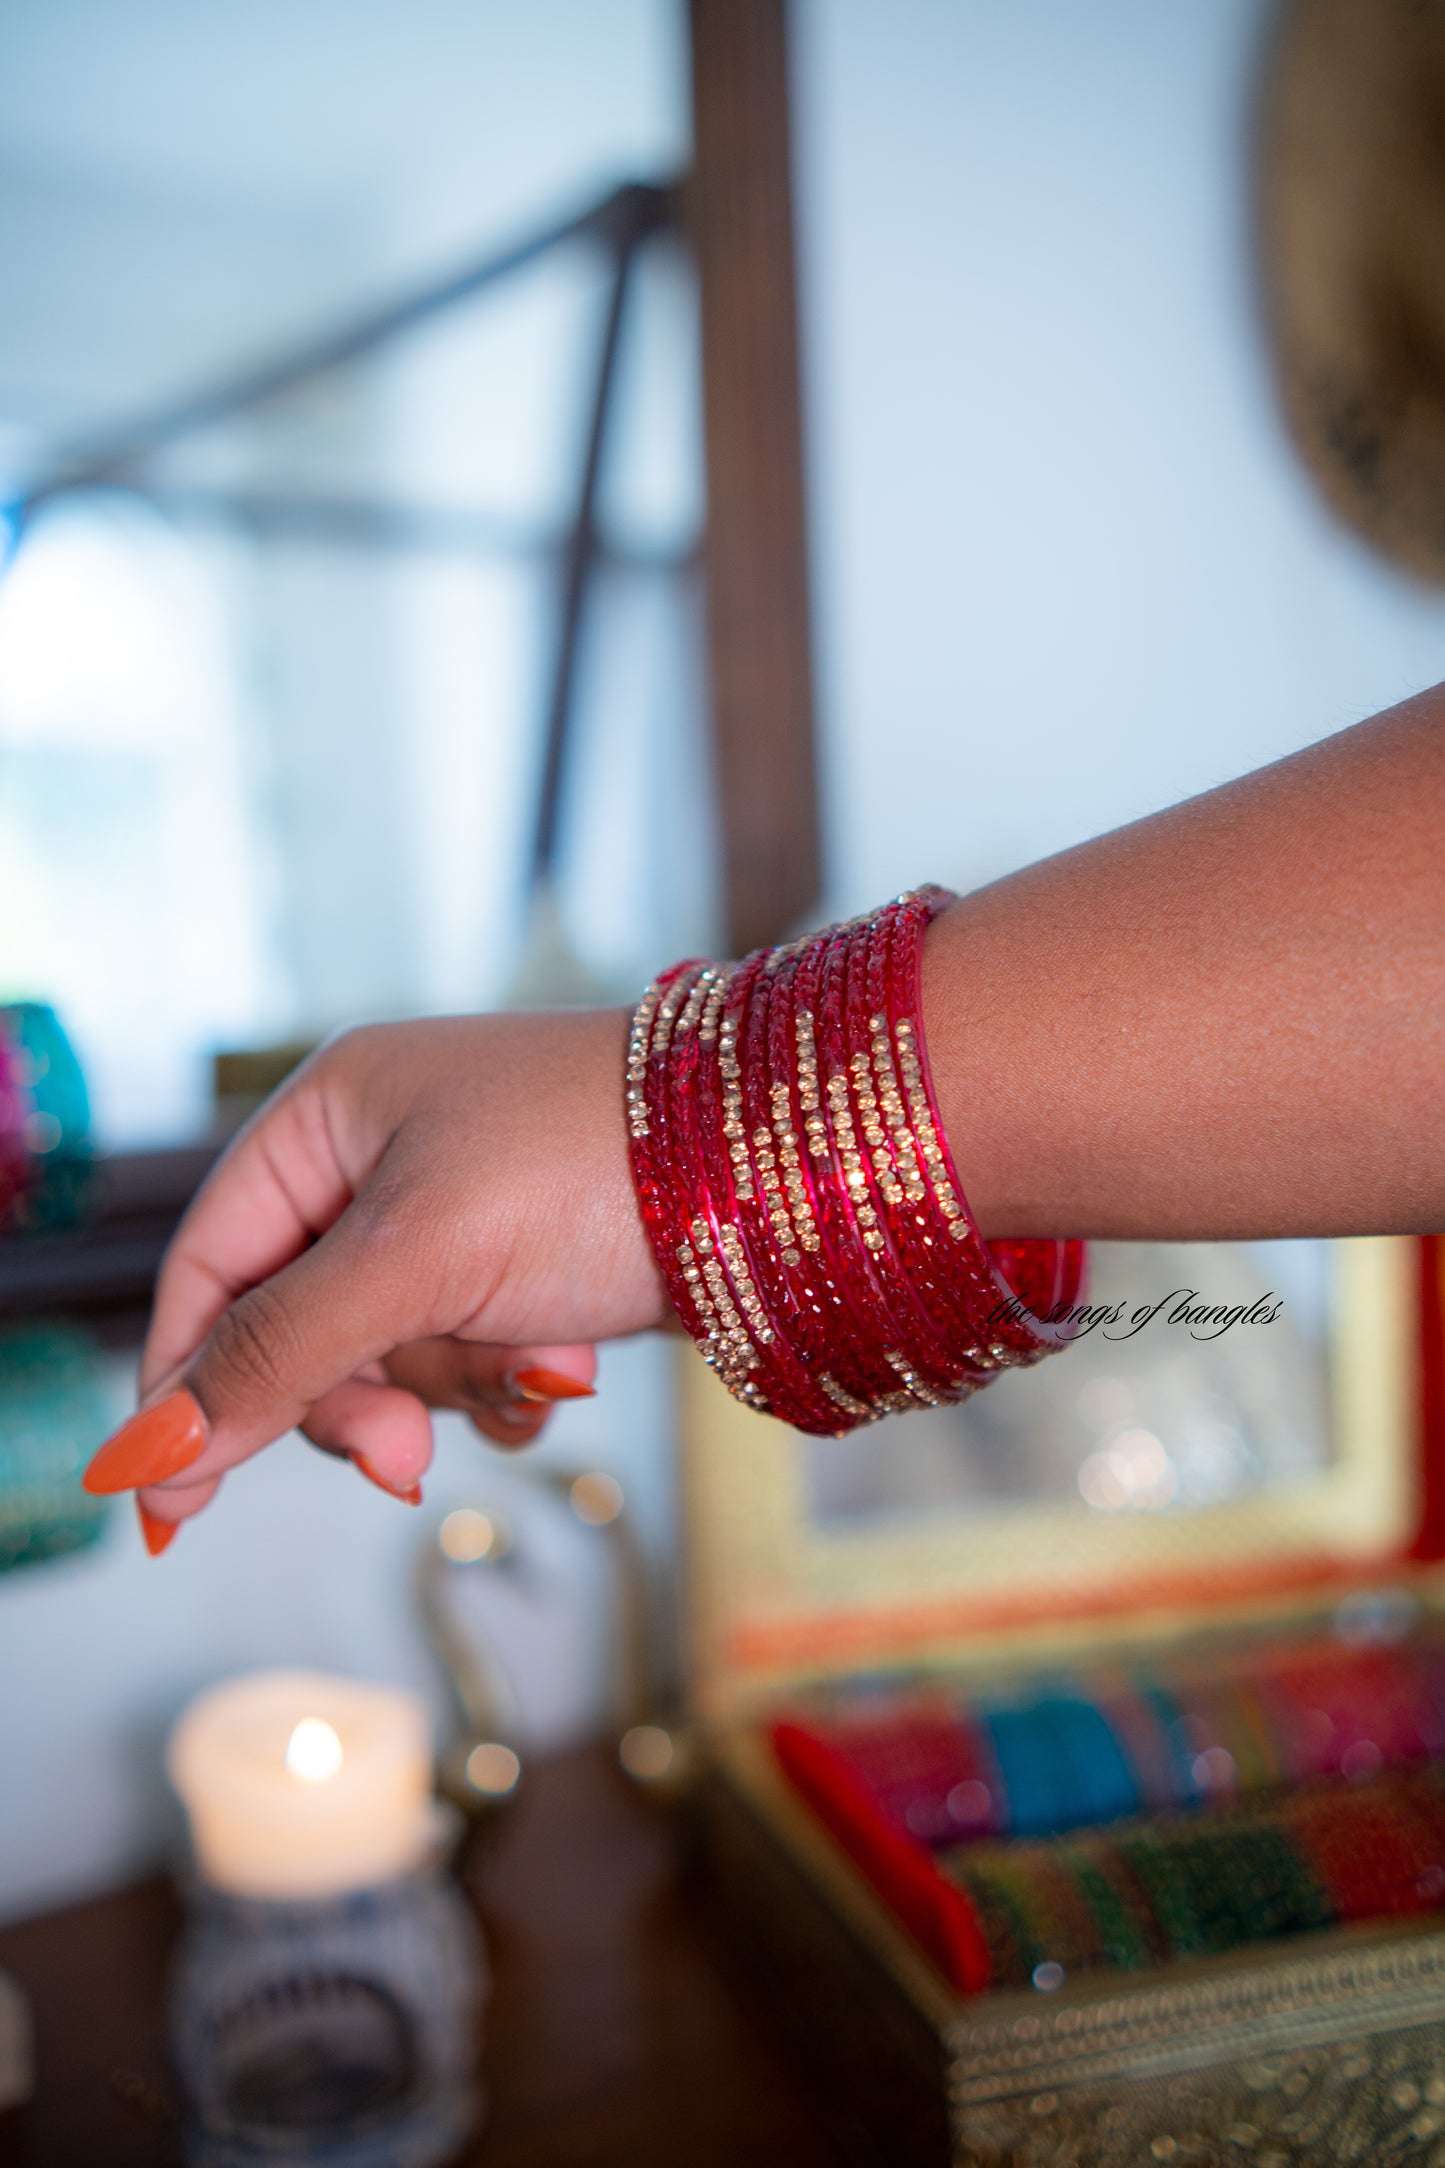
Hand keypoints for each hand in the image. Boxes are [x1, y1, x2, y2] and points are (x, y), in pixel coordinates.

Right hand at [84, 1009, 668, 1539]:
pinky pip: (467, 1365)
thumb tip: (146, 1455)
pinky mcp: (526, 1268)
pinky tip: (565, 1375)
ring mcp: (458, 1216)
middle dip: (364, 1394)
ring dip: (457, 1385)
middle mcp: (382, 1159)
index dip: (184, 1385)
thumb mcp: (415, 1259)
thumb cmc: (590, 1166)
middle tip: (404, 1457)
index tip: (163, 1507)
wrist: (777, 1164)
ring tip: (544, 1361)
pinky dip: (509, 1387)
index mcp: (329, 1115)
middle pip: (297, 1332)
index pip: (210, 1267)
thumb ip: (280, 1354)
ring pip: (389, 1360)